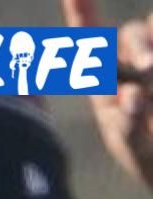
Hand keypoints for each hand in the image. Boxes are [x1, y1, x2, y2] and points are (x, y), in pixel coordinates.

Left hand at [64, 0, 152, 189]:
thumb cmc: (146, 155)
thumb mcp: (133, 146)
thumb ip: (130, 122)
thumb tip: (135, 92)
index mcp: (105, 80)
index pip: (90, 41)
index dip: (81, 12)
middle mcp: (132, 63)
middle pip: (133, 34)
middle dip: (142, 46)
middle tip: (148, 69)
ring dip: (152, 45)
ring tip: (151, 71)